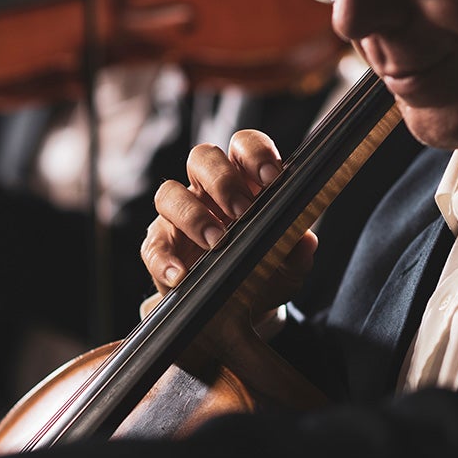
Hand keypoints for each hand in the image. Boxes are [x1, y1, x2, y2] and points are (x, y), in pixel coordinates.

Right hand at [141, 129, 317, 312]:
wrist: (235, 311)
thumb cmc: (262, 274)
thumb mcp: (287, 268)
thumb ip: (296, 253)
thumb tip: (305, 241)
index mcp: (242, 183)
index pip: (243, 146)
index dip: (255, 153)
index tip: (271, 178)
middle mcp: (207, 192)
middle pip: (201, 157)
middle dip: (221, 179)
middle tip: (242, 211)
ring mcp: (179, 218)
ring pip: (169, 194)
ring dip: (193, 215)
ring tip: (217, 242)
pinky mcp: (160, 248)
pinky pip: (152, 246)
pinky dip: (165, 259)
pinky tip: (182, 275)